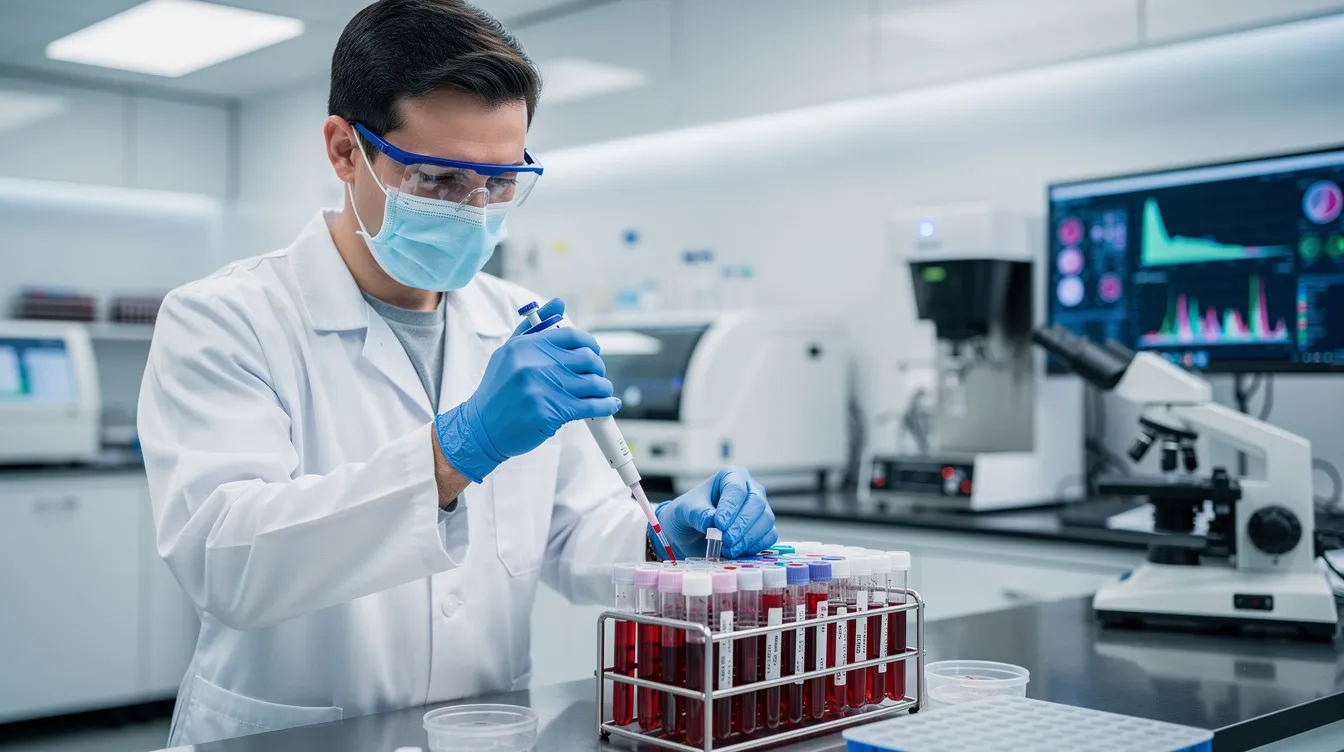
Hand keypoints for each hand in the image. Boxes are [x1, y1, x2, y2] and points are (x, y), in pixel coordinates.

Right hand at [435, 300, 619, 481]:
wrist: (481, 428)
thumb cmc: (498, 390)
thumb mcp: (508, 353)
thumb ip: (534, 326)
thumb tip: (560, 302)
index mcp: (525, 346)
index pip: (571, 335)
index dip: (590, 343)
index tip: (594, 351)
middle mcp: (534, 364)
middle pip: (587, 359)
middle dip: (598, 367)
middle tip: (597, 375)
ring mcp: (542, 389)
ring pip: (593, 383)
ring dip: (604, 388)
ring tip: (602, 392)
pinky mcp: (550, 413)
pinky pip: (591, 407)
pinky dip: (606, 406)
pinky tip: (610, 405)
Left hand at [655, 467, 776, 559]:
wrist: (690, 532)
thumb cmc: (689, 514)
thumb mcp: (684, 510)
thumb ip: (697, 513)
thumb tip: (712, 521)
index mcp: (731, 476)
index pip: (736, 488)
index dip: (730, 507)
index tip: (719, 524)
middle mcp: (750, 490)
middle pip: (756, 504)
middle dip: (741, 525)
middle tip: (725, 540)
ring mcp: (760, 509)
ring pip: (766, 520)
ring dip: (748, 538)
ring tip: (728, 549)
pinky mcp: (763, 528)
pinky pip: (769, 536)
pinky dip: (755, 546)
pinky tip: (737, 551)